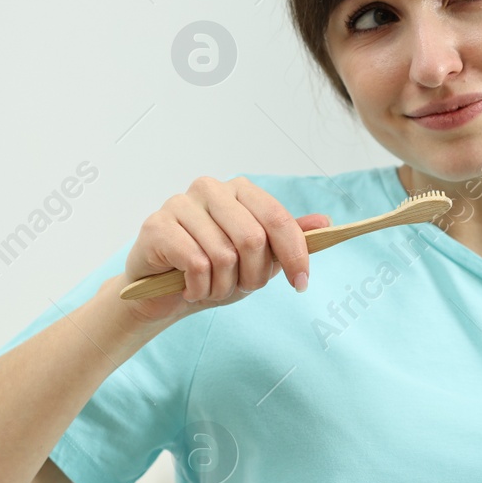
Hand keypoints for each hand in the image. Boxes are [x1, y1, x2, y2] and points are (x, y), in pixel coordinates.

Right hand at [119, 176, 330, 325]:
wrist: (159, 294)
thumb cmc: (210, 271)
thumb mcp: (257, 259)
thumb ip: (287, 239)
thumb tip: (325, 223)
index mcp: (239, 190)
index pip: (277, 218)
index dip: (295, 254)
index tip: (302, 284)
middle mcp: (210, 189)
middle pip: (253, 238)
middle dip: (253, 276)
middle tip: (240, 288)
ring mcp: (180, 204)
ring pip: (223, 255)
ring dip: (222, 286)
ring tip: (210, 288)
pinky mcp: (156, 226)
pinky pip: (196, 264)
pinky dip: (199, 288)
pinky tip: (189, 289)